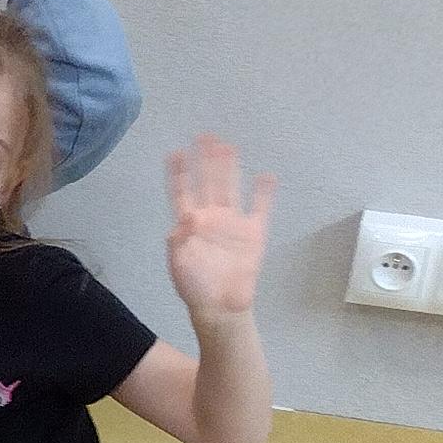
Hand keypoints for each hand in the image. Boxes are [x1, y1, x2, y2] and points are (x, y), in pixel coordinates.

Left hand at [163, 136, 272, 321]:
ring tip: (228, 146)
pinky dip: (263, 193)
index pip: (182, 192)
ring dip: (230, 168)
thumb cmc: (195, 286)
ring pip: (231, 188)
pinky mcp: (253, 233)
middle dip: (206, 160)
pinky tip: (266, 175)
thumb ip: (180, 239)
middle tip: (205, 136)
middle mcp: (211, 217)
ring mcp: (233, 223)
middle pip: (209, 182)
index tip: (175, 152)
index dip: (179, 173)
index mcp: (189, 224)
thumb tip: (186, 215)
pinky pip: (260, 208)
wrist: (221, 307)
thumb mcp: (179, 264)